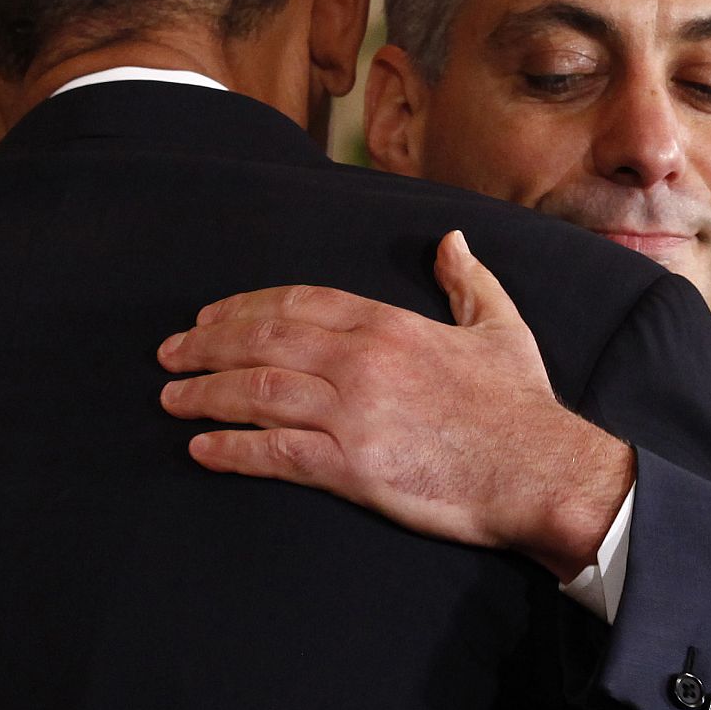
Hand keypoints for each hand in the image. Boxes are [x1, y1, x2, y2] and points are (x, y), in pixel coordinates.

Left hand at [157, 231, 633, 581]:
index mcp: (389, 324)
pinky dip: (232, 448)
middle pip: (263, 341)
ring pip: (258, 392)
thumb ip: (468, 280)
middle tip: (171, 355)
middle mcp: (361, 361)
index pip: (297, 303)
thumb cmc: (521, 404)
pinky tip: (202, 448)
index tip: (211, 316)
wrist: (539, 470)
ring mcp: (353, 414)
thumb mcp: (500, 325)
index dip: (245, 308)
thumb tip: (451, 240)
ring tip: (172, 399)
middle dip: (207, 345)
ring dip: (206, 393)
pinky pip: (275, 453)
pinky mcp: (353, 467)